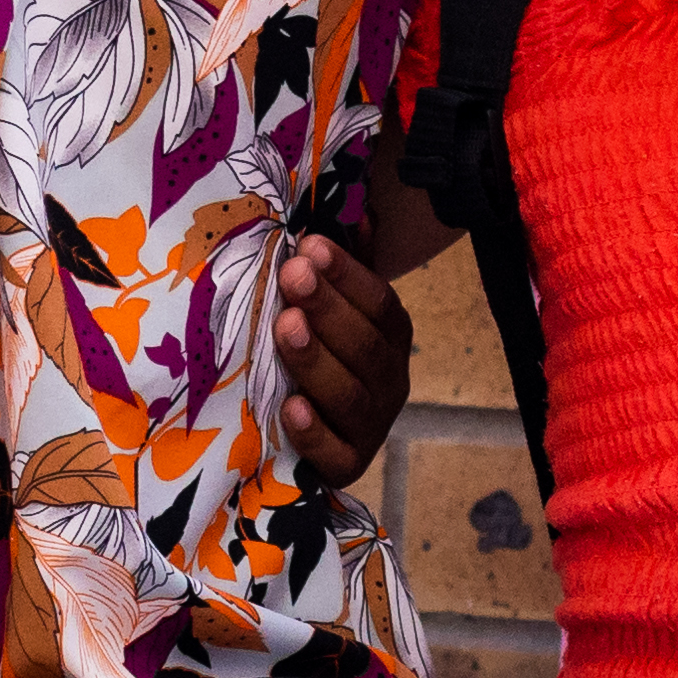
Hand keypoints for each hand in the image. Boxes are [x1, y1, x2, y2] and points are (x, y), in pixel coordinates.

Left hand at [277, 236, 412, 495]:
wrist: (324, 439)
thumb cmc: (326, 358)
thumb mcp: (336, 310)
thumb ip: (347, 268)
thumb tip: (359, 211)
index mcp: (391, 338)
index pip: (379, 302)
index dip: (347, 274)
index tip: (310, 246)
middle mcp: (390, 381)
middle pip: (365, 346)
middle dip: (328, 308)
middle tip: (292, 276)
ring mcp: (370, 426)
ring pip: (350, 395)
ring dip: (317, 360)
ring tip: (285, 327)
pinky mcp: (346, 466)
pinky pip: (335, 453)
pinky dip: (313, 432)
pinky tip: (289, 407)